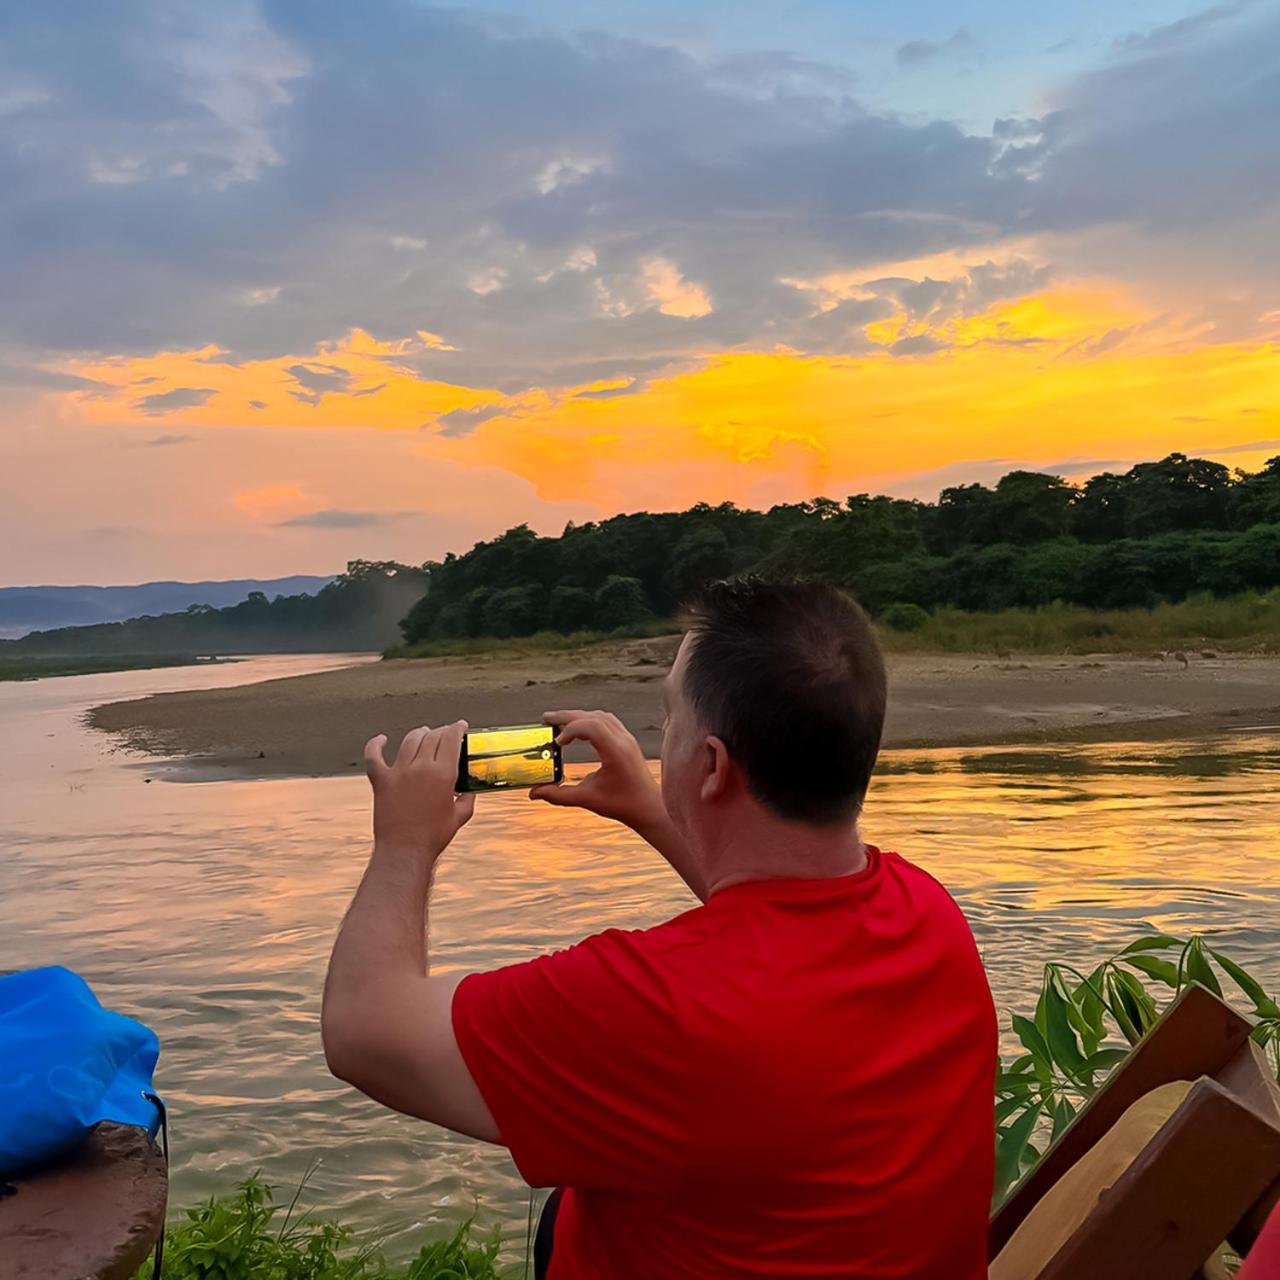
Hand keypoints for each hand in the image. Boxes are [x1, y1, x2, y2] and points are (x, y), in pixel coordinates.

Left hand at [364, 722, 474, 859]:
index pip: (451, 738)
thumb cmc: (434, 836)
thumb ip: (467, 798)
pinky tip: (381, 739)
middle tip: (445, 733)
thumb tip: (470, 790)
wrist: (405, 851)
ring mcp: (398, 773)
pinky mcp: (381, 781)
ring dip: (419, 733)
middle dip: (441, 731)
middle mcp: (420, 768)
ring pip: (409, 740)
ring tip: (423, 733)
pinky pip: (374, 756)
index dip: (457, 728)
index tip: (460, 726)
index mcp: (443, 774)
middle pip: (431, 736)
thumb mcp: (460, 816)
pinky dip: (376, 745)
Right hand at [530, 709, 664, 830]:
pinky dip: (590, 720)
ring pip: (600, 716)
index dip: (571, 729)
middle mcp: (623, 740)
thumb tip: (533, 794)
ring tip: (559, 722)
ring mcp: (627, 738)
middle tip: (546, 719)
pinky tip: (577, 728)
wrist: (649, 807)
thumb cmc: (621, 805)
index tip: (557, 743)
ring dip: (579, 716)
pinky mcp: (628, 741)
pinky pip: (607, 721)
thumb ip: (559, 795)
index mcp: (616, 752)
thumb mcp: (587, 800)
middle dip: (568, 716)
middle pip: (593, 716)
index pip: (592, 726)